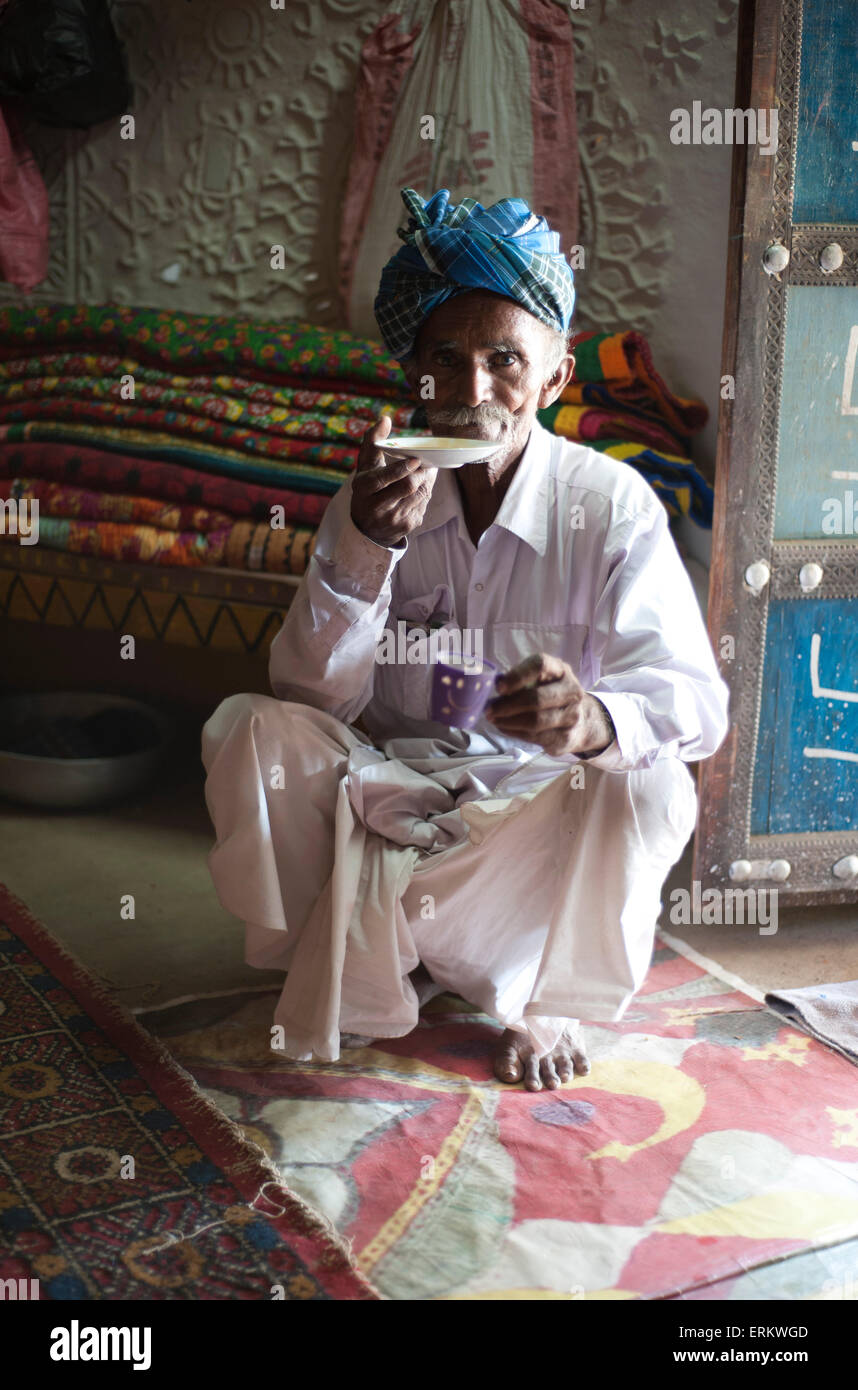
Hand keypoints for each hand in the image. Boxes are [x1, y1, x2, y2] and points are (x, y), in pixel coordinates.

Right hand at [350, 415, 437, 546]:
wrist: (368, 527)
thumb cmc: (368, 488)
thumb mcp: (365, 467)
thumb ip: (372, 442)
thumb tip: (385, 419)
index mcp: (363, 489)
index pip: (383, 479)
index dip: (400, 469)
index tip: (415, 460)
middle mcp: (377, 507)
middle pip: (407, 486)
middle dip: (420, 472)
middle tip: (427, 462)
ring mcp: (393, 519)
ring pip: (420, 494)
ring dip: (427, 480)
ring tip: (426, 470)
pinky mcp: (407, 526)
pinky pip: (424, 504)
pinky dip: (426, 491)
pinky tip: (422, 487)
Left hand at [484, 653, 614, 756]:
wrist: (582, 721)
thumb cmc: (551, 694)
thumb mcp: (540, 680)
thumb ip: (519, 680)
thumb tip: (494, 685)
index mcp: (561, 670)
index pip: (540, 665)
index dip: (517, 676)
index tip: (499, 687)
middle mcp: (571, 691)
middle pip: (536, 699)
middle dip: (507, 706)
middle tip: (489, 710)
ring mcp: (572, 716)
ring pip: (535, 722)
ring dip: (508, 722)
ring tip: (494, 719)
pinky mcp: (565, 738)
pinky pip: (535, 737)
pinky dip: (514, 733)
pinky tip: (505, 728)